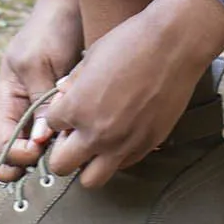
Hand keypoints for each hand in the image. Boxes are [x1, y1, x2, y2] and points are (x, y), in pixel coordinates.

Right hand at [0, 0, 82, 181]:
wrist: (74, 8)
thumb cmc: (51, 29)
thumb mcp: (38, 62)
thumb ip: (39, 101)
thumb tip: (41, 141)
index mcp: (6, 99)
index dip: (10, 158)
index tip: (35, 152)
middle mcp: (19, 110)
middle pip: (5, 155)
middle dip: (18, 168)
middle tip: (43, 165)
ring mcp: (40, 112)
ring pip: (32, 152)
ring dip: (45, 161)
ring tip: (65, 157)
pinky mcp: (62, 110)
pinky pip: (56, 140)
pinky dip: (64, 147)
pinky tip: (81, 145)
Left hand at [46, 0, 223, 188]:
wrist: (172, 45)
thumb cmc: (130, 43)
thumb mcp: (91, 57)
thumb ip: (73, 83)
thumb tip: (62, 94)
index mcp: (76, 108)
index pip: (51, 127)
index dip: (58, 116)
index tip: (68, 107)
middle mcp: (96, 134)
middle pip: (61, 166)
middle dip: (62, 150)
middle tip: (73, 134)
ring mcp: (123, 144)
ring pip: (91, 180)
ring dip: (88, 163)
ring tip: (96, 141)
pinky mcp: (147, 146)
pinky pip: (122, 166)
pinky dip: (115, 156)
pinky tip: (121, 133)